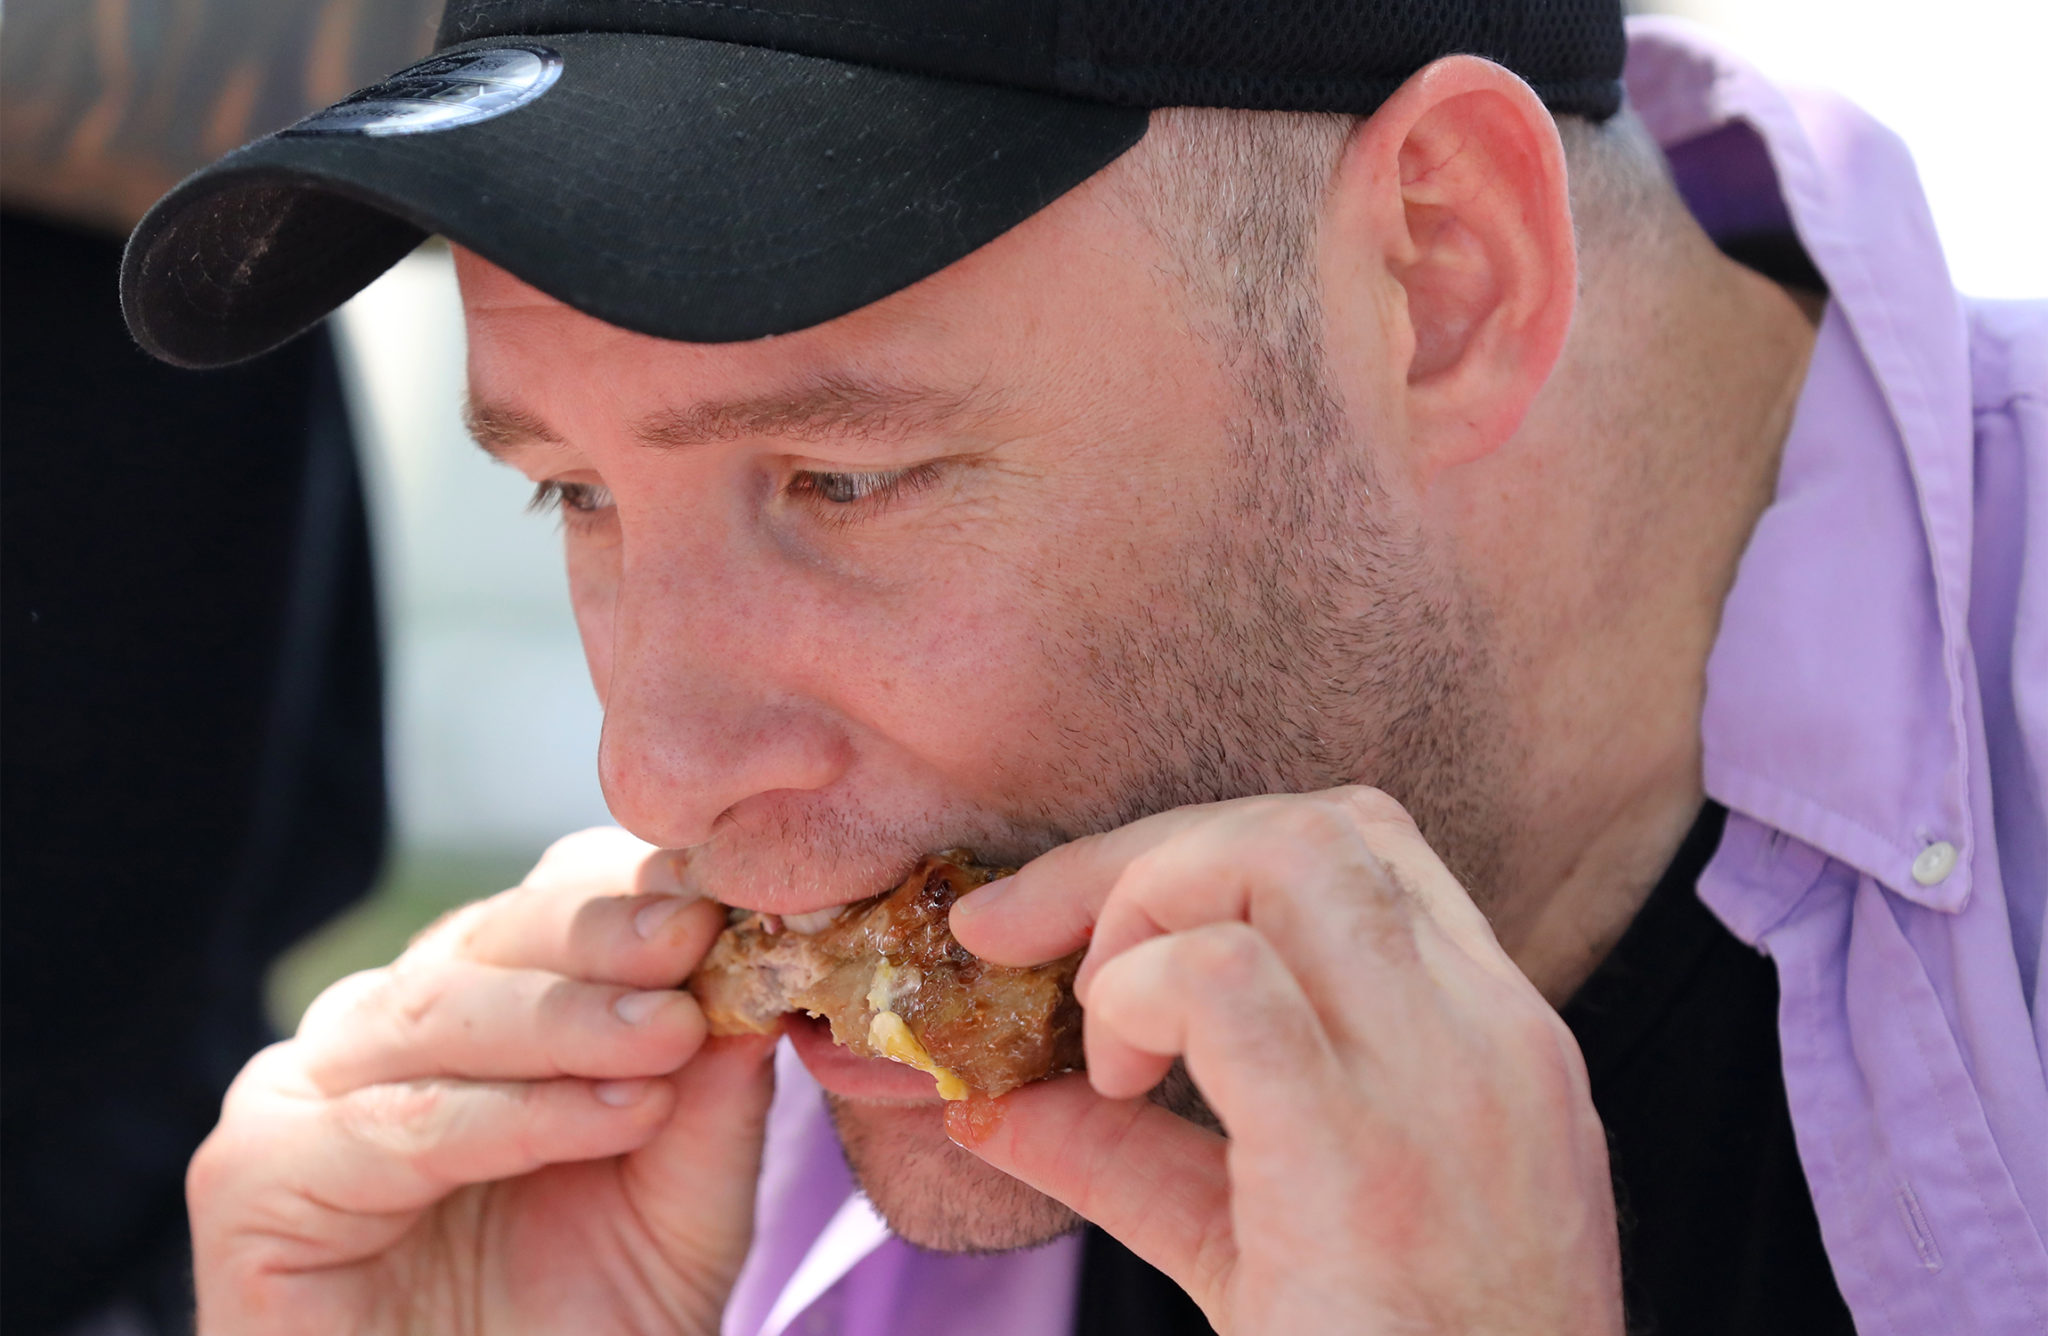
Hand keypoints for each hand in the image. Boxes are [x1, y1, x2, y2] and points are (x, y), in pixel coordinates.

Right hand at [189, 828, 776, 1334]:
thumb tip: (756, 963)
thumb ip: (715, 1089)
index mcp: (483, 1003)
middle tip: (696, 936)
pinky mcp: (254, 1177)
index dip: (631, 888)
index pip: (549, 900)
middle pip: (492, 936)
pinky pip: (395, 1125)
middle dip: (604, 934)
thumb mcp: (685, 1197)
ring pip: (439, 1012)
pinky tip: (617, 1115)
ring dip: (568, 1019)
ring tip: (671, 1035)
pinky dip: (512, 1115)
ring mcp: (308, 1095)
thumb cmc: (588, 1324)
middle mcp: (386, 1028)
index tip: (724, 892)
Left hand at [949, 787, 1621, 1335]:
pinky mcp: (1359, 1155)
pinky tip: (1116, 1077)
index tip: (1092, 929)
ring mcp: (1438, 1083)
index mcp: (1486, 1037)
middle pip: (1308, 825)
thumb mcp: (1256, 1248)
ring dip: (1144, 906)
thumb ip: (1130, 1160)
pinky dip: (1137, 993)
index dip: (1204, 850)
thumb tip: (988, 1106)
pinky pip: (1226, 979)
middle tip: (1035, 946)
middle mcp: (1484, 1034)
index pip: (1358, 844)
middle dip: (1144, 857)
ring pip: (1282, 853)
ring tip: (1104, 1031)